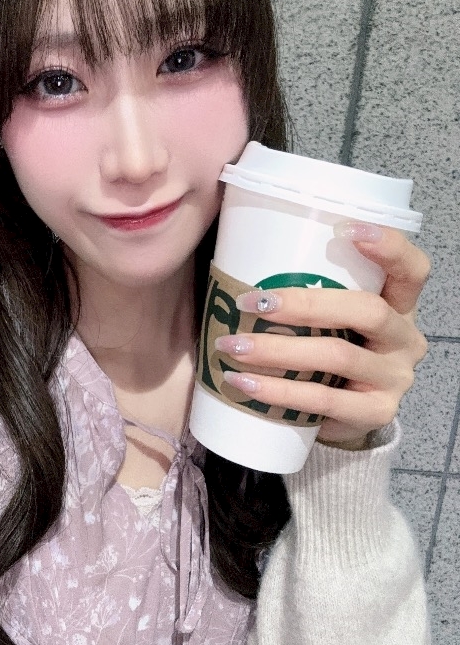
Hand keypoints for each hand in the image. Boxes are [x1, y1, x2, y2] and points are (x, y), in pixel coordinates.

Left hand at [217, 225, 430, 446]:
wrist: (338, 415)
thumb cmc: (326, 349)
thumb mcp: (328, 317)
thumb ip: (308, 288)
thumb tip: (233, 260)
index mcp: (398, 304)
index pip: (411, 269)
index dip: (388, 246)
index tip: (345, 229)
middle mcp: (404, 338)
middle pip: (367, 311)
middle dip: (305, 304)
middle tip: (251, 303)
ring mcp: (394, 378)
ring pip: (338, 356)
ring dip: (278, 349)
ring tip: (232, 345)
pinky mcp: (376, 414)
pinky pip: (324, 400)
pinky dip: (278, 391)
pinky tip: (243, 383)